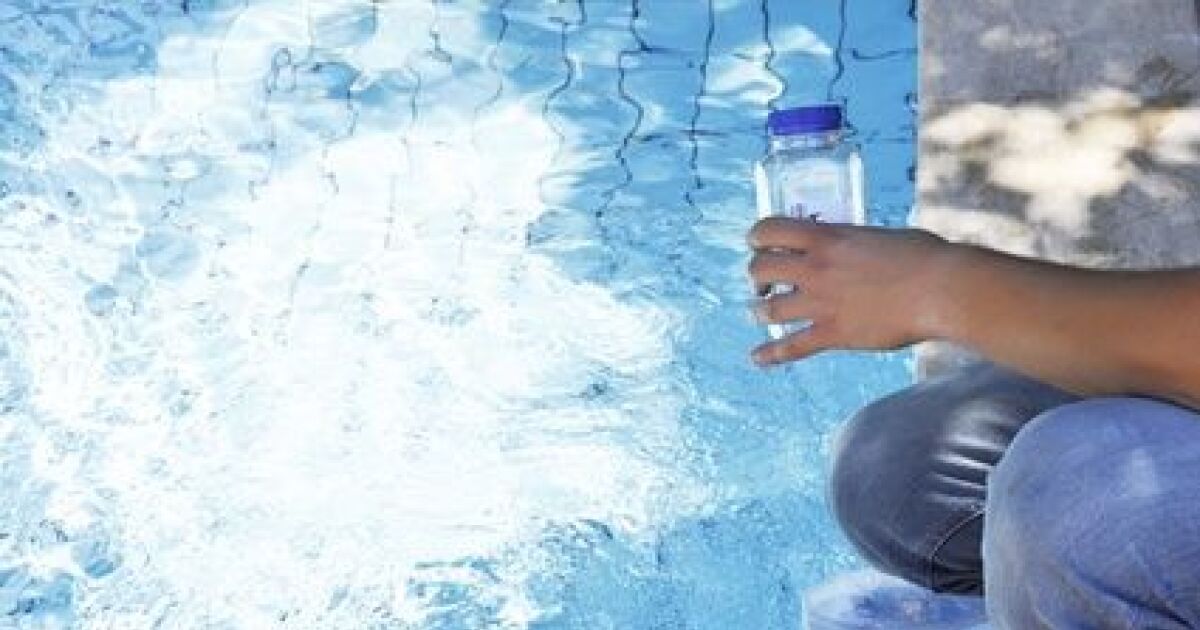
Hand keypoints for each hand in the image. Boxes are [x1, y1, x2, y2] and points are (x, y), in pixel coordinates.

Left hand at [745, 217, 957, 365]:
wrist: (942, 289)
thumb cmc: (923, 256)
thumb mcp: (879, 236)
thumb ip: (854, 243)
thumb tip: (848, 248)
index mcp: (827, 237)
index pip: (770, 230)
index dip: (758, 237)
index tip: (760, 244)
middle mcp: (816, 268)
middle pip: (760, 269)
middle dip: (757, 275)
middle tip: (766, 282)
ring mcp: (821, 302)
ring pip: (768, 309)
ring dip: (759, 311)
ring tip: (760, 312)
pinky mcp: (833, 333)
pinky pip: (792, 347)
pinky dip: (770, 355)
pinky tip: (756, 359)